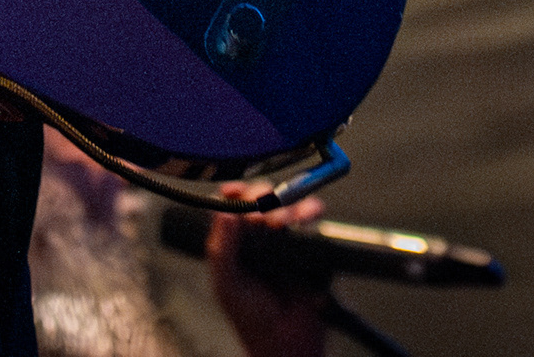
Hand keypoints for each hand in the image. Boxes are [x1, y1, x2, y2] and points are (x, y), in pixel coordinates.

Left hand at [208, 188, 330, 356]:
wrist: (287, 345)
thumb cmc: (252, 320)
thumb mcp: (227, 286)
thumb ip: (222, 251)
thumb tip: (224, 213)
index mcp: (234, 242)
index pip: (231, 205)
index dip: (234, 193)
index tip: (237, 191)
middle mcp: (258, 236)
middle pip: (259, 199)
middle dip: (261, 198)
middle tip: (262, 217)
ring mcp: (284, 239)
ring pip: (285, 204)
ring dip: (285, 204)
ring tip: (282, 222)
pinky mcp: (308, 245)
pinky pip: (311, 220)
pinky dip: (310, 210)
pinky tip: (306, 216)